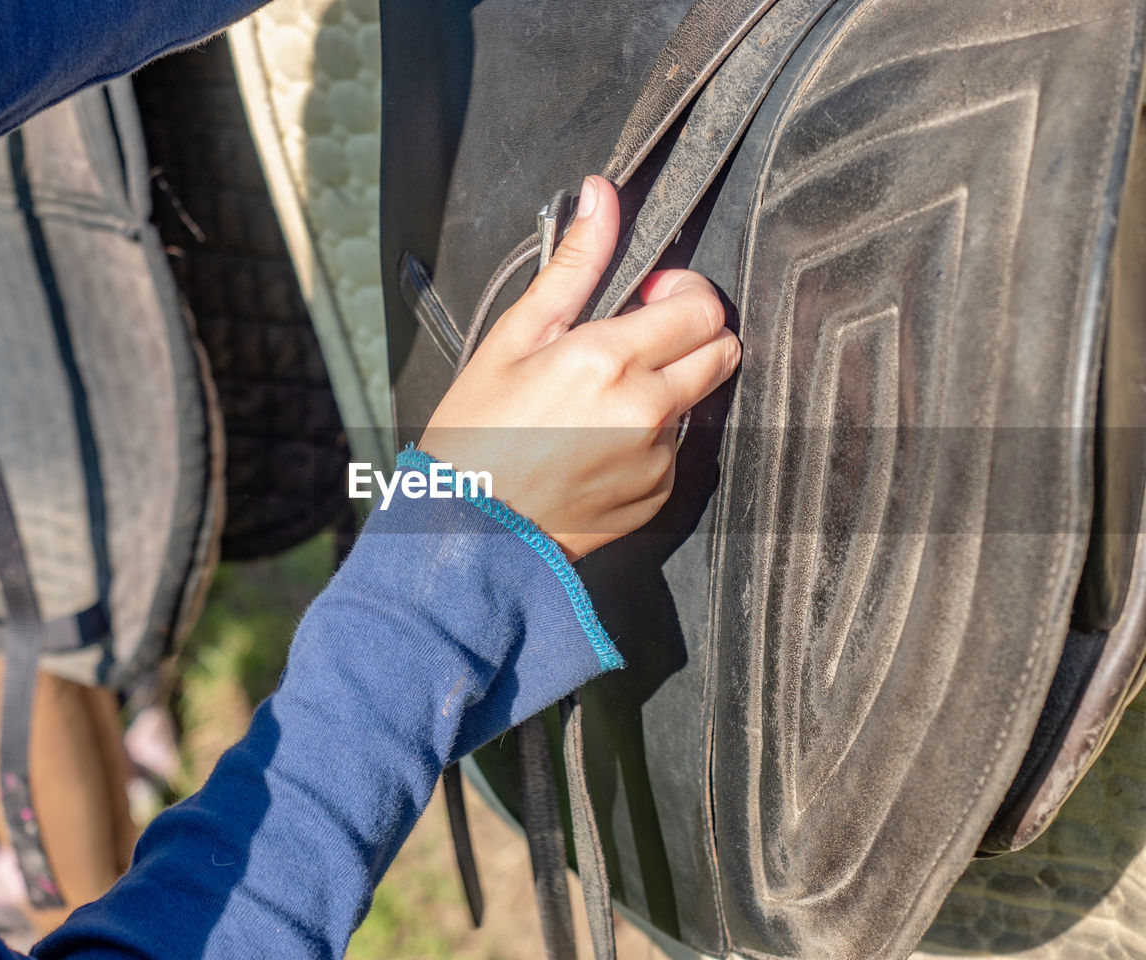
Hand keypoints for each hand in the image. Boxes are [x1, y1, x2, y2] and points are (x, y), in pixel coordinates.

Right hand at [420, 175, 740, 558]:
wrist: (470, 529)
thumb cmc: (477, 435)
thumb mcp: (514, 337)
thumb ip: (572, 266)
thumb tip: (601, 197)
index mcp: (609, 360)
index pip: (702, 309)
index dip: (683, 293)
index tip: (650, 297)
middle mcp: (646, 410)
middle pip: (722, 351)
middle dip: (692, 335)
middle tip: (639, 341)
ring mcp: (657, 458)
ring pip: (698, 401)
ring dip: (668, 388)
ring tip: (601, 403)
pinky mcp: (657, 495)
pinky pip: (676, 450)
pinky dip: (650, 439)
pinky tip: (598, 443)